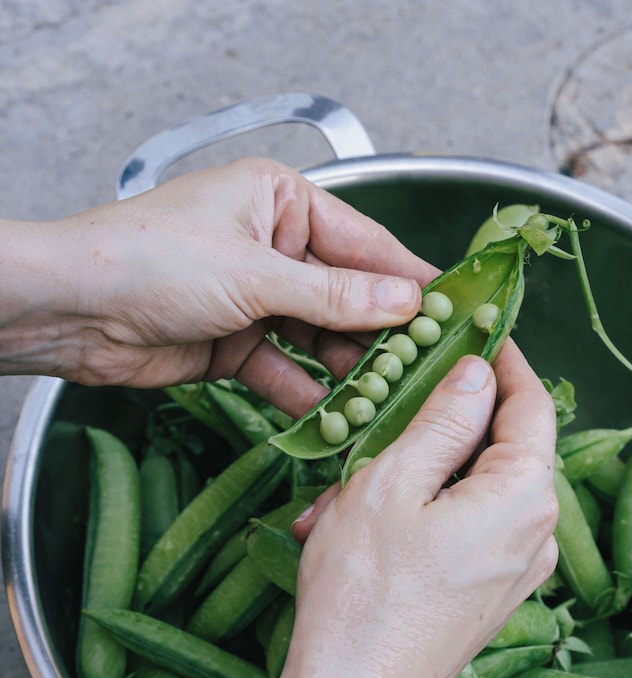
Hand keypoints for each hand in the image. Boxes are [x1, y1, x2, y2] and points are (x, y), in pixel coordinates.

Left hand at [0, 158, 436, 415]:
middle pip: (346, 295)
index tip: (453, 310)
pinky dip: (304, 393)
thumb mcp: (255, 274)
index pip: (363, 243)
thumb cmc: (151, 260)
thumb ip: (333, 294)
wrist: (72, 311)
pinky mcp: (237, 344)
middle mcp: (272, 245)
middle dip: (380, 334)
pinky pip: (284, 370)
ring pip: (318, 338)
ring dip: (345, 370)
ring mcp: (255, 298)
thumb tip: (405, 303)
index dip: (408, 279)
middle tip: (425, 367)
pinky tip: (332, 416)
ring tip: (385, 398)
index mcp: (280, 202)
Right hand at [122, 339, 557, 677]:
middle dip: (436, 426)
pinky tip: (353, 527)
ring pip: (470, 490)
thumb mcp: (393, 482)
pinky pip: (462, 532)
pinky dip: (415, 517)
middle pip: (500, 447)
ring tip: (342, 490)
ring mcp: (516, 571)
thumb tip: (477, 372)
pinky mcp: (489, 597)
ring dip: (412, 476)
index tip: (475, 328)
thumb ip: (443, 418)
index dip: (504, 360)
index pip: (531, 403)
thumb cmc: (365, 592)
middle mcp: (537, 533)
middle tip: (380, 415)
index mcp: (525, 494)